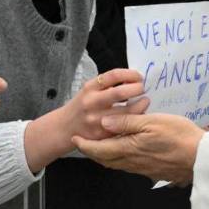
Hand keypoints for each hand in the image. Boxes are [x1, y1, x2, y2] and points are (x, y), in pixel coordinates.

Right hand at [24, 69, 148, 172]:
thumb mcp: (89, 90)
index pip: (114, 75)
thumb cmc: (81, 107)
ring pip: (126, 112)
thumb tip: (133, 80)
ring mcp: (97, 119)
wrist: (63, 128)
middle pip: (120, 93)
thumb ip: (107, 85)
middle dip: (137, 89)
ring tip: (144, 102)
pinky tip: (138, 116)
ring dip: (140, 106)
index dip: (130, 74)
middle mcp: (92, 102)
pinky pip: (124, 126)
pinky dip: (134, 120)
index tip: (139, 76)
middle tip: (143, 89)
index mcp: (90, 88)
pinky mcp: (102, 134)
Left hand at [73, 113, 203, 185]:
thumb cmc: (180, 137)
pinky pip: (130, 166)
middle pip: (105, 159)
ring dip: (107, 155)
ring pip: (117, 164)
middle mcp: (133, 162)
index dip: (85, 145)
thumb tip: (104, 123)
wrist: (201, 158)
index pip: (99, 150)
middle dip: (93, 152)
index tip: (76, 139)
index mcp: (129, 149)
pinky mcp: (153, 171)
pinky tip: (128, 150)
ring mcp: (143, 169)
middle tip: (85, 142)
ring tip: (103, 144)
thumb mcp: (152, 122)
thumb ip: (126, 123)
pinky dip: (121, 158)